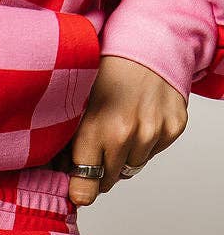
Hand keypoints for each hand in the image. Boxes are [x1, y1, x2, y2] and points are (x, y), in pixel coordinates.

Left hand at [68, 55, 187, 205]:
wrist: (147, 43)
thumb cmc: (107, 73)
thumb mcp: (76, 105)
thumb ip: (66, 145)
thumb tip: (60, 177)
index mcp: (96, 130)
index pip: (85, 188)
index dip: (80, 190)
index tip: (78, 188)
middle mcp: (127, 134)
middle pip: (108, 181)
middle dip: (100, 170)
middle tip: (98, 148)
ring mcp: (153, 131)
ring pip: (132, 168)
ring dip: (124, 157)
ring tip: (121, 128)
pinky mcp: (174, 127)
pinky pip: (153, 153)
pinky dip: (146, 143)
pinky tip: (140, 119)